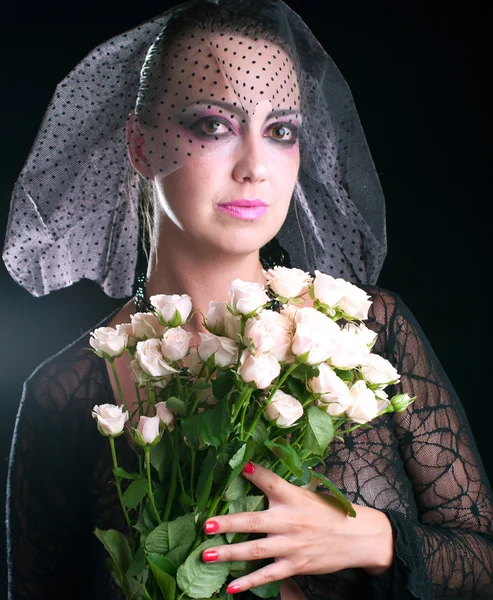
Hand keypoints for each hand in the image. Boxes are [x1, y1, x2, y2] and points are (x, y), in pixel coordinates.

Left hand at [201, 462, 393, 594]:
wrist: (358, 538)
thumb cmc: (329, 512)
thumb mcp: (308, 494)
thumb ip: (283, 489)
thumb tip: (255, 473)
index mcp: (295, 498)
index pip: (273, 482)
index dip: (258, 473)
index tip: (242, 465)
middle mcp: (291, 521)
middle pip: (255, 520)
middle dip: (229, 523)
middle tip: (206, 525)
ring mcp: (292, 546)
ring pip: (256, 550)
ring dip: (230, 553)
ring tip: (207, 555)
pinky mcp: (295, 565)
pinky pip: (268, 575)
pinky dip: (250, 583)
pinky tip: (232, 587)